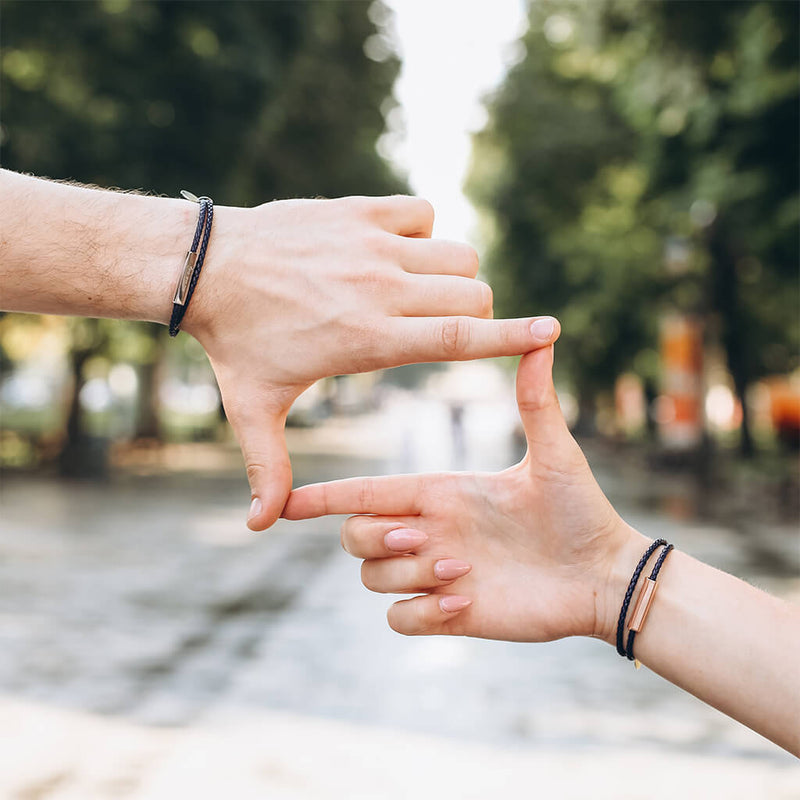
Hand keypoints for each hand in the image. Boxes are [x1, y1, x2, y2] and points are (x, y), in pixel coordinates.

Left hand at [184, 196, 559, 529]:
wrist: (205, 268)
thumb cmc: (235, 343)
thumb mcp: (253, 410)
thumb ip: (267, 469)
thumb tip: (261, 526)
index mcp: (370, 340)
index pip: (460, 338)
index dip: (513, 337)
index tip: (552, 330)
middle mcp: (382, 288)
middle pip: (472, 294)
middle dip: (474, 314)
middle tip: (436, 327)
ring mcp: (372, 244)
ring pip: (457, 253)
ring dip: (451, 275)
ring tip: (415, 293)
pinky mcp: (360, 209)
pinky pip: (422, 213)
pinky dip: (422, 232)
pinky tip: (392, 253)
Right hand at [283, 345, 644, 642]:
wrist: (602, 573)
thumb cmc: (580, 512)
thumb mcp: (553, 454)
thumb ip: (536, 401)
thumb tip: (544, 335)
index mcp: (439, 493)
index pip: (364, 492)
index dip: (322, 497)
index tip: (285, 503)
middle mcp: (428, 531)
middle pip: (354, 536)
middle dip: (373, 537)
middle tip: (421, 537)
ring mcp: (435, 574)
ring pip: (372, 579)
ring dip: (409, 576)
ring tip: (465, 571)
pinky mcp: (449, 615)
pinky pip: (398, 620)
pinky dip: (422, 615)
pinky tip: (466, 605)